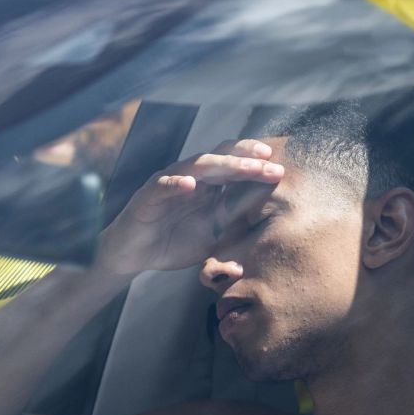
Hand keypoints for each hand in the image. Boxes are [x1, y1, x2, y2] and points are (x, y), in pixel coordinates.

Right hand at [97, 139, 283, 273]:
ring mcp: (170, 183)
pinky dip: (176, 184)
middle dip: (248, 161)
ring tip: (245, 167)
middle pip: (222, 159)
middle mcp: (192, 179)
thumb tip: (260, 246)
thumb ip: (232, 233)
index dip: (255, 165)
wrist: (133, 255)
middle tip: (271, 165)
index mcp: (208, 187)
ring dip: (224, 165)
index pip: (234, 167)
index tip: (279, 169)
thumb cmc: (173, 243)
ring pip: (198, 166)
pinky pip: (163, 185)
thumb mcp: (210, 239)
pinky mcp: (148, 196)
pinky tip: (191, 186)